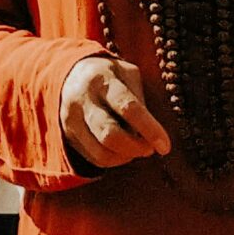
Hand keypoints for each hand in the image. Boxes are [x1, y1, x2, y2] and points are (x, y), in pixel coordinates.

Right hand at [59, 55, 171, 169]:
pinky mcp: (67, 134)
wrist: (69, 74)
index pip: (128, 107)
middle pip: (111, 135)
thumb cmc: (109, 76)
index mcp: (101, 79)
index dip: (150, 129)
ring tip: (136, 148)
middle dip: (136, 148)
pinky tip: (121, 150)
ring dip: (126, 156)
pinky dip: (114, 160)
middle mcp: (82, 99)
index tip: (165, 147)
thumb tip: (150, 134)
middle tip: (150, 148)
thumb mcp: (127, 74)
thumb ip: (140, 99)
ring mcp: (71, 118)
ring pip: (102, 152)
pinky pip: (94, 159)